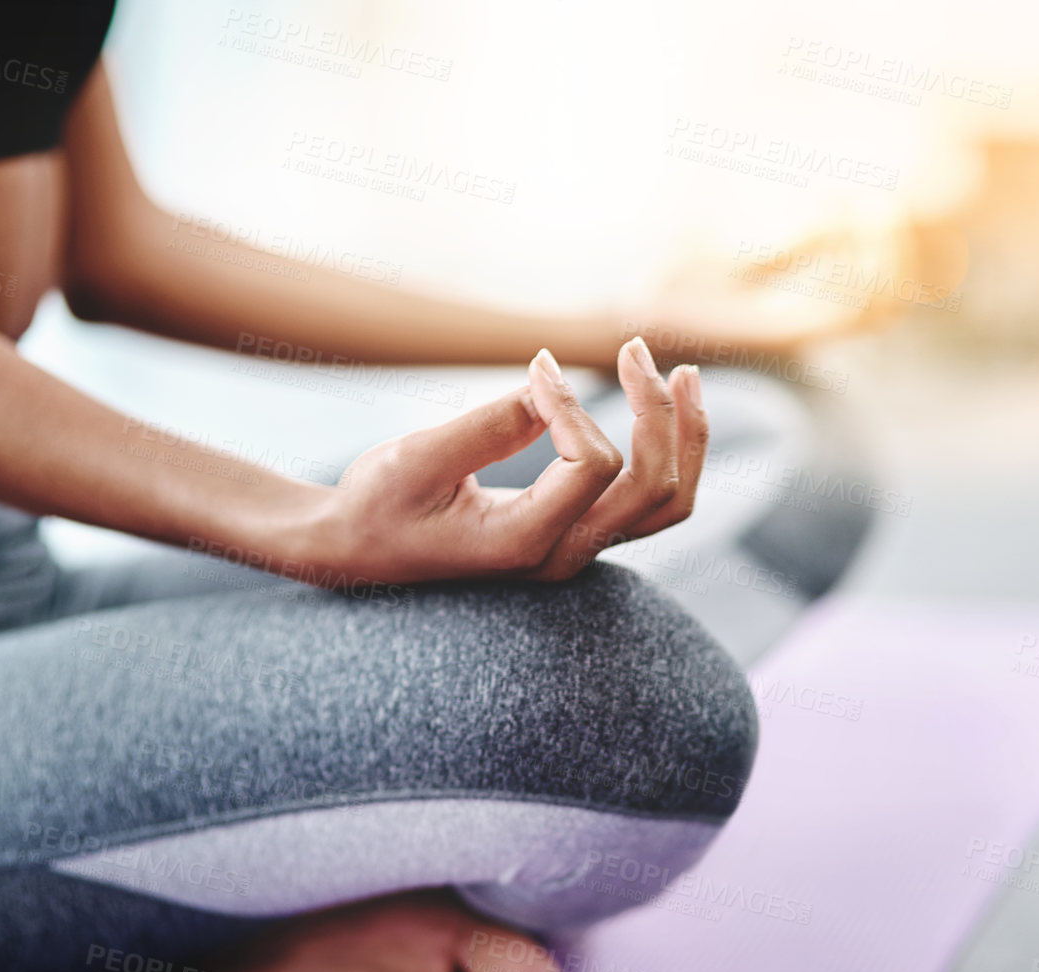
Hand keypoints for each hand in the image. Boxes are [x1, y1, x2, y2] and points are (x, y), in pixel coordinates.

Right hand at [302, 337, 704, 584]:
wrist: (355, 550)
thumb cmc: (376, 504)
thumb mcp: (417, 457)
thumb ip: (491, 423)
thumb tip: (552, 382)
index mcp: (522, 544)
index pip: (594, 467)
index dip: (575, 404)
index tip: (535, 368)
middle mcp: (562, 555)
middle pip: (655, 488)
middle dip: (656, 412)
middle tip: (633, 349)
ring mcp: (576, 549)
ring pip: (668, 502)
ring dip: (684, 435)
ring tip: (682, 373)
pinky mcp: (577, 532)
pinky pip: (650, 501)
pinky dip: (669, 451)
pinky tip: (662, 403)